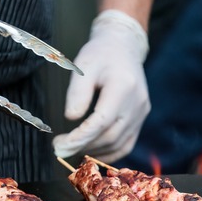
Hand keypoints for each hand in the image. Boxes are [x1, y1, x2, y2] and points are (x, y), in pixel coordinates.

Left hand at [53, 10, 149, 162]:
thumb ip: (77, 92)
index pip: (101, 121)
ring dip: (94, 151)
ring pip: (118, 144)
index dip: (80, 138)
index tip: (60, 145)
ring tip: (72, 149)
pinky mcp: (141, 117)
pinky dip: (109, 153)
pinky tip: (91, 152)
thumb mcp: (84, 66)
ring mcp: (142, 112)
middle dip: (83, 147)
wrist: (124, 47)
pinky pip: (127, 144)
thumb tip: (71, 118)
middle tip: (59, 148)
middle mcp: (137, 103)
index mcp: (123, 87)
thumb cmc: (100, 54)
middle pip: (110, 136)